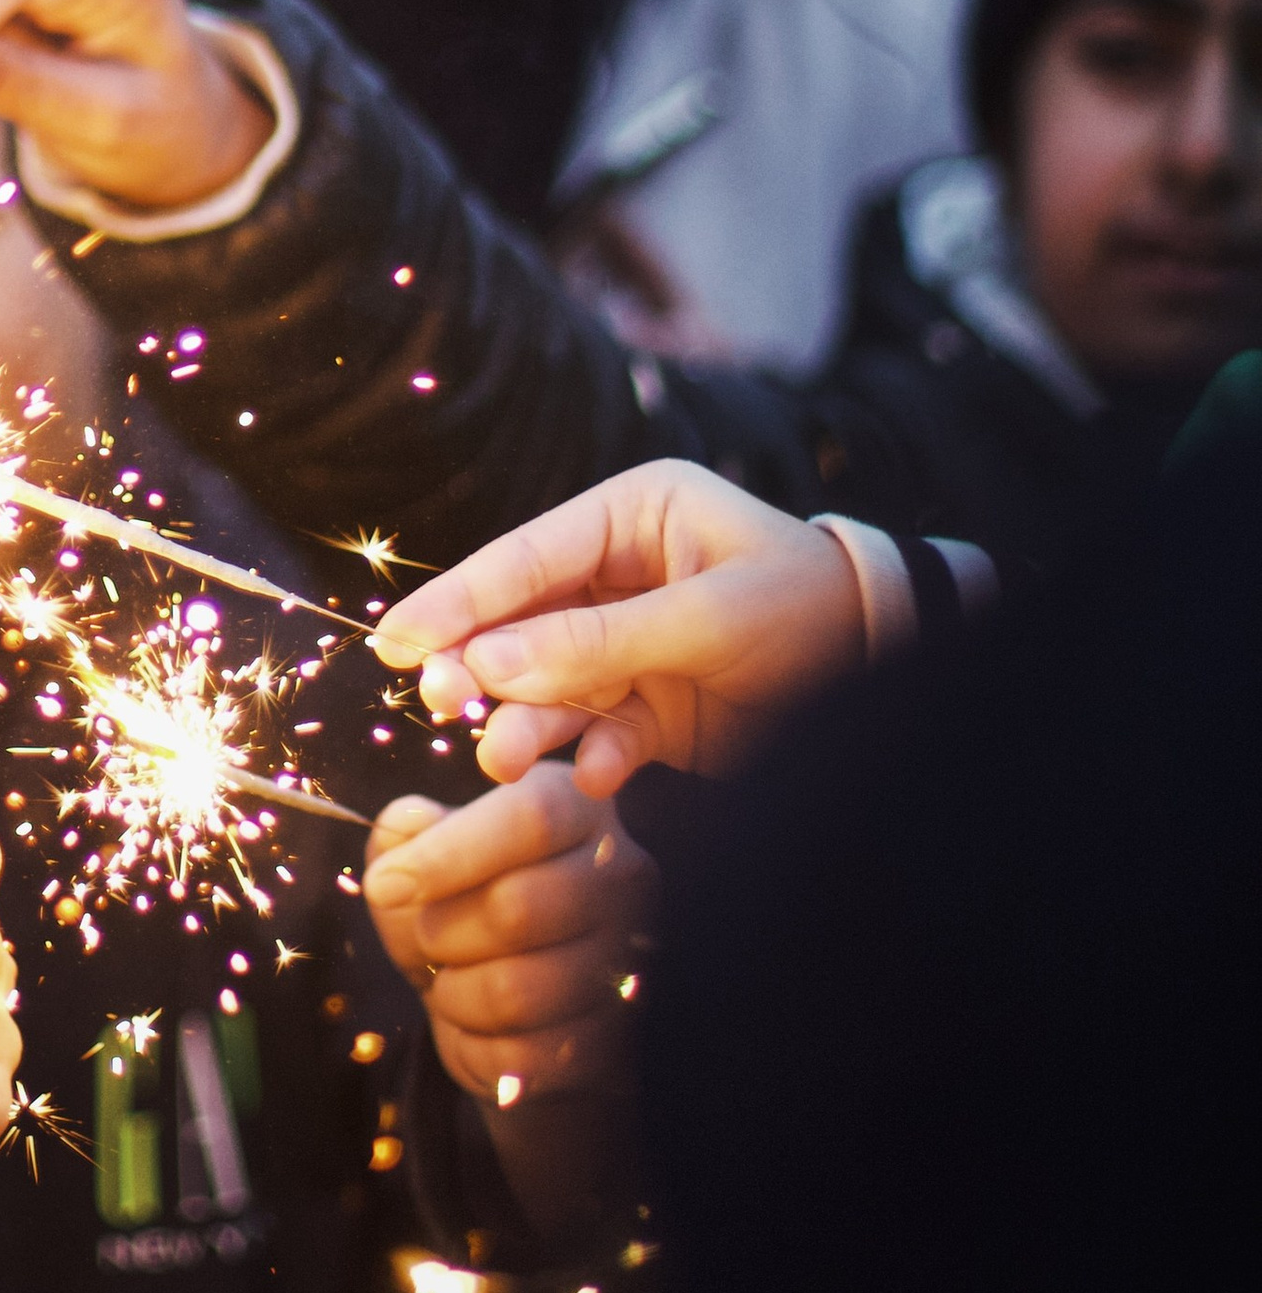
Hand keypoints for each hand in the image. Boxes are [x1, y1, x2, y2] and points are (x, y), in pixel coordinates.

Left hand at [365, 768, 656, 1103]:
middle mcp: (621, 877)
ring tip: (455, 980)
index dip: (449, 852)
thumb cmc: (462, 912)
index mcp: (580, 808)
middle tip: (428, 938)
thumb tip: (407, 825)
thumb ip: (405, 835)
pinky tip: (481, 1024)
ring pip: (513, 991)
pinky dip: (472, 1043)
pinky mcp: (608, 1041)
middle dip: (440, 933)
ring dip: (454, 993)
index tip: (384, 884)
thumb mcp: (423, 861)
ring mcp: (625, 963)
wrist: (511, 1011)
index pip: (532, 816)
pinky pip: (517, 1053)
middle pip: (516, 908)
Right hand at [369, 460, 863, 790]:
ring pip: (548, 685)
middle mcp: (621, 575)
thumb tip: (489, 664)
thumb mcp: (708, 620)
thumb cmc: (810, 615)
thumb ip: (598, 642)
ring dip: (525, 723)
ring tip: (506, 760)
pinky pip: (597, 733)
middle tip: (437, 699)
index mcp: (634, 516)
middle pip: (521, 622)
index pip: (526, 556)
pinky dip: (594, 757)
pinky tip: (604, 776)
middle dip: (479, 665)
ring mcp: (632, 644)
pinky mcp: (652, 708)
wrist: (896, 675)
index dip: (458, 599)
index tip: (396, 640)